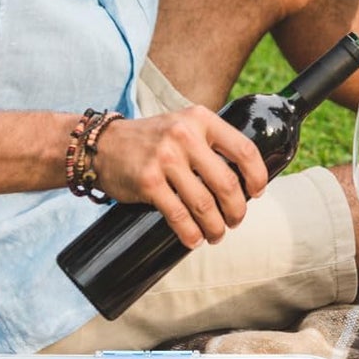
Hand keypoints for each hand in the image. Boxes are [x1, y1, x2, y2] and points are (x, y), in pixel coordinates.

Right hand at [92, 108, 268, 250]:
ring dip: (215, 227)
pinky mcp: (148, 181)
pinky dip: (191, 234)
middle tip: (235, 220)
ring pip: (204, 204)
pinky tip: (194, 239)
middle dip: (236, 210)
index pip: (244, 149)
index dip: (257, 176)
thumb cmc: (150, 141)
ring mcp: (165, 158)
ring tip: (216, 234)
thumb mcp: (183, 126)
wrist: (102, 145)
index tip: (257, 192)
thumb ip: (209, 142)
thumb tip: (244, 180)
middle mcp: (184, 135)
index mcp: (200, 119)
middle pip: (227, 183)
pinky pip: (179, 216)